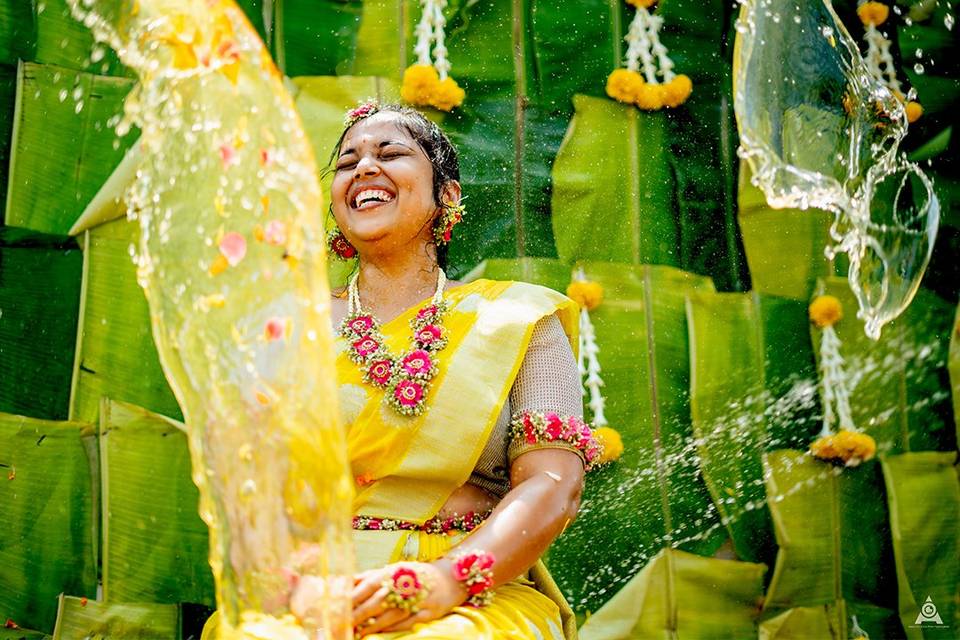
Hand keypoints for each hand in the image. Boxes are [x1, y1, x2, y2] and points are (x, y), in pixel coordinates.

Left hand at [351, 559, 467, 636]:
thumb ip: (371, 576)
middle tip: (344, 624)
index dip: (354, 596)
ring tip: (359, 632)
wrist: (451, 577)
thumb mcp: (395, 569)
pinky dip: (392, 628)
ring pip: (392, 615)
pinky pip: (408, 623)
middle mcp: (407, 584)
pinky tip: (380, 632)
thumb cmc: (417, 574)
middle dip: (359, 614)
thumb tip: (347, 581)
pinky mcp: (429, 612)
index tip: (339, 606)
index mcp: (395, 571)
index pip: (369, 584)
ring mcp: (419, 599)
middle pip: (378, 602)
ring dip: (373, 625)